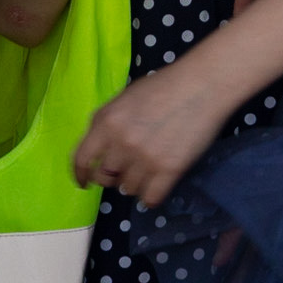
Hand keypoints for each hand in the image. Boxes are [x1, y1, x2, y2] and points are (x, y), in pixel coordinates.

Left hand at [71, 60, 240, 206]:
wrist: (201, 85)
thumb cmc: (164, 86)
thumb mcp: (125, 99)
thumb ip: (109, 123)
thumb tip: (103, 150)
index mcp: (105, 121)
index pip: (82, 159)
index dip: (81, 174)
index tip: (84, 183)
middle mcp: (120, 143)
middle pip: (105, 177)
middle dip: (111, 177)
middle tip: (123, 173)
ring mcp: (144, 158)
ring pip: (128, 188)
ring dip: (134, 184)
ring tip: (147, 171)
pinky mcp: (168, 170)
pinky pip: (150, 198)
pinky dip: (151, 196)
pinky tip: (156, 187)